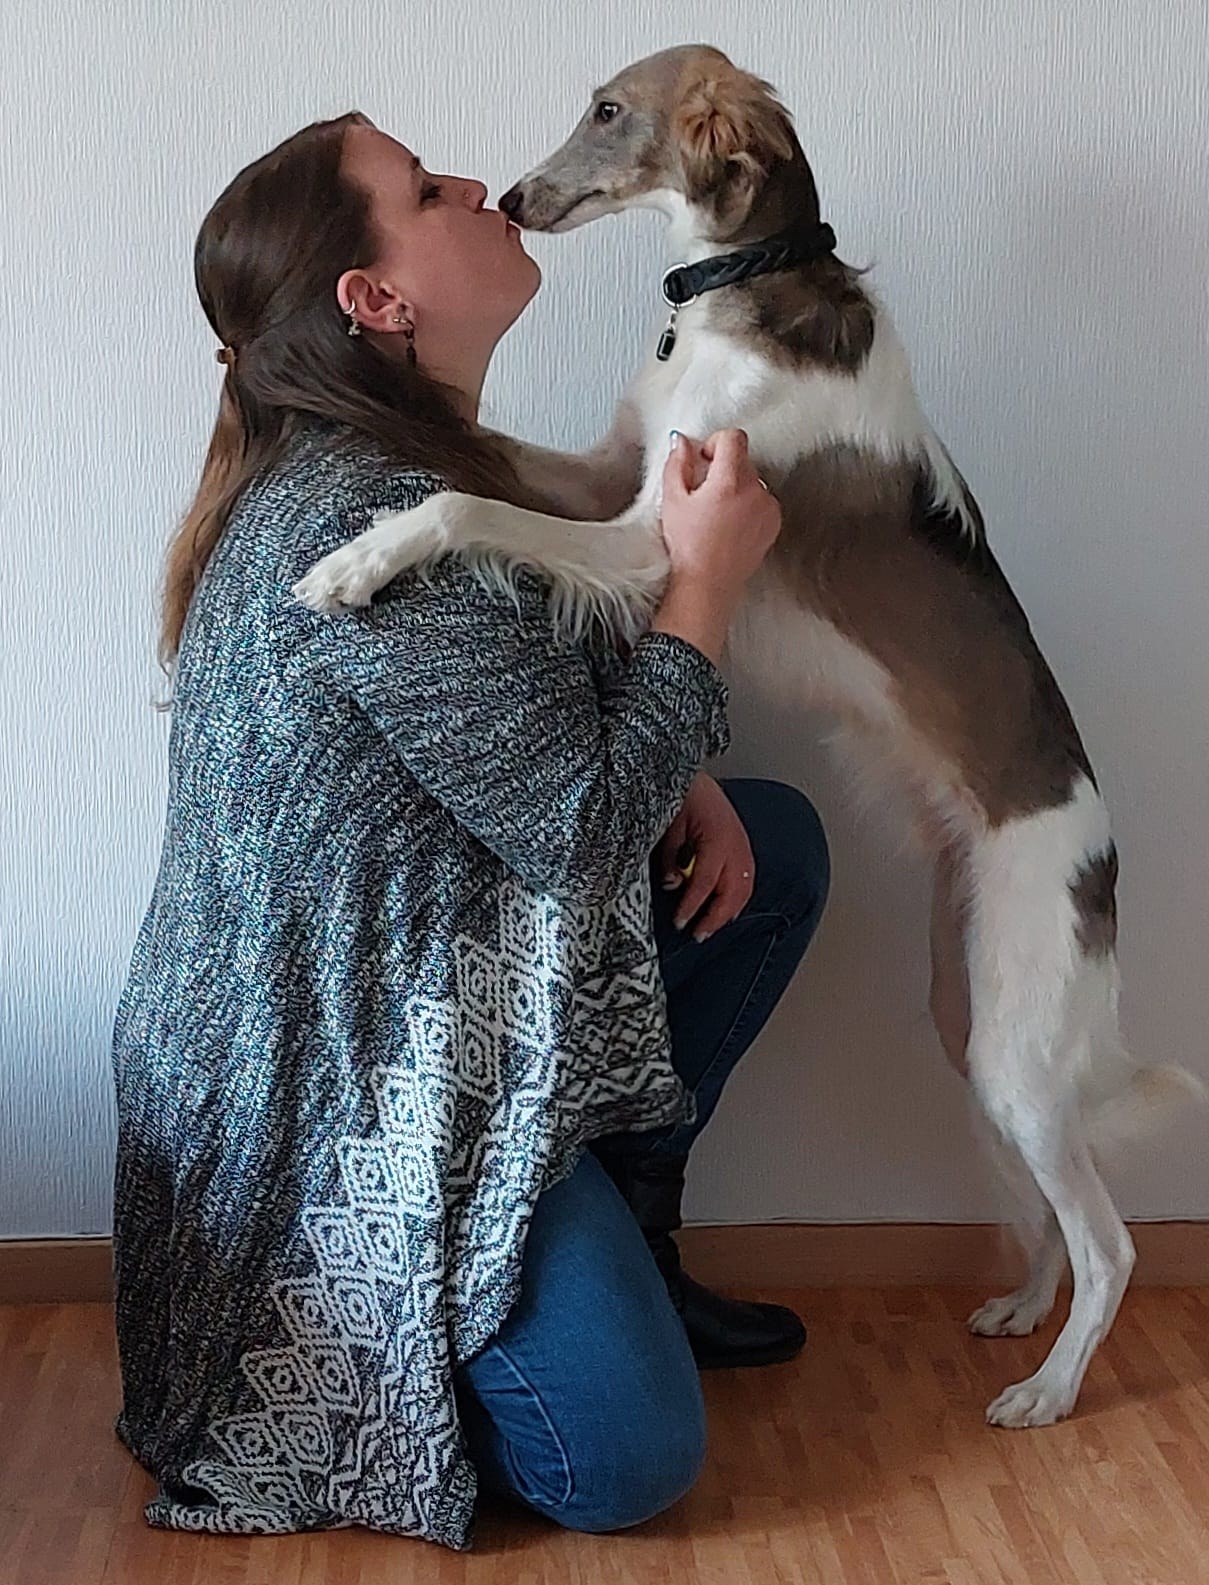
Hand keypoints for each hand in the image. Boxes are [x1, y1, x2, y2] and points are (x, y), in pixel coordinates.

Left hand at [657, 773, 754, 941]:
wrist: (698, 777)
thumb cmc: (684, 796)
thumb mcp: (670, 827)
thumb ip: (672, 858)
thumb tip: (673, 885)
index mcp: (718, 840)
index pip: (705, 884)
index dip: (692, 907)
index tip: (680, 922)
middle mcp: (736, 846)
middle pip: (731, 893)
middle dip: (715, 918)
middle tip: (698, 934)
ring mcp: (744, 846)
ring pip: (744, 889)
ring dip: (729, 911)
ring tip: (712, 926)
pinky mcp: (744, 845)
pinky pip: (747, 880)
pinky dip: (738, 897)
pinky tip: (728, 908)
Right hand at [659, 428, 781, 599]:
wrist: (708, 584)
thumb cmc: (689, 548)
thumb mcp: (672, 500)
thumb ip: (678, 463)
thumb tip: (683, 442)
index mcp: (730, 481)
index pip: (734, 437)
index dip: (715, 442)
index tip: (705, 459)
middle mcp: (755, 491)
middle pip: (743, 459)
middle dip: (723, 468)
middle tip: (703, 492)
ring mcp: (768, 508)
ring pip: (753, 480)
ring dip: (736, 487)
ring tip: (716, 513)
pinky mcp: (773, 523)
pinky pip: (762, 501)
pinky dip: (748, 505)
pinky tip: (730, 525)